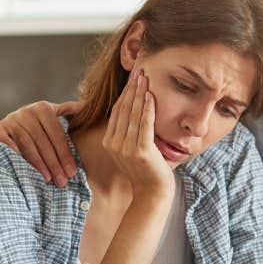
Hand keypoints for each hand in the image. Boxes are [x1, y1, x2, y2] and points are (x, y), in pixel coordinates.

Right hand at [0, 100, 79, 186]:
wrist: (13, 123)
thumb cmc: (42, 125)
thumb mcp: (57, 114)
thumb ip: (71, 111)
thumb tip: (88, 107)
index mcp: (44, 108)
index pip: (57, 135)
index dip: (65, 154)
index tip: (72, 172)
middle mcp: (27, 111)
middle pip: (43, 142)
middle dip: (54, 164)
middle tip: (62, 182)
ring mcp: (11, 119)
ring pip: (27, 145)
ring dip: (38, 164)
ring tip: (49, 180)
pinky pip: (5, 142)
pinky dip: (11, 150)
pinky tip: (21, 165)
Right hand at [103, 71, 174, 202]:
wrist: (153, 193)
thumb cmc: (147, 170)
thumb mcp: (132, 149)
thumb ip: (129, 132)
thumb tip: (134, 110)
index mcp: (109, 142)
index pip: (117, 111)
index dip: (125, 93)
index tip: (133, 77)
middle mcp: (114, 144)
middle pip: (123, 109)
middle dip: (132, 88)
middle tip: (139, 70)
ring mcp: (126, 148)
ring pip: (133, 114)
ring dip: (140, 93)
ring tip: (145, 77)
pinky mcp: (141, 151)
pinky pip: (144, 124)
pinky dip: (147, 108)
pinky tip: (150, 95)